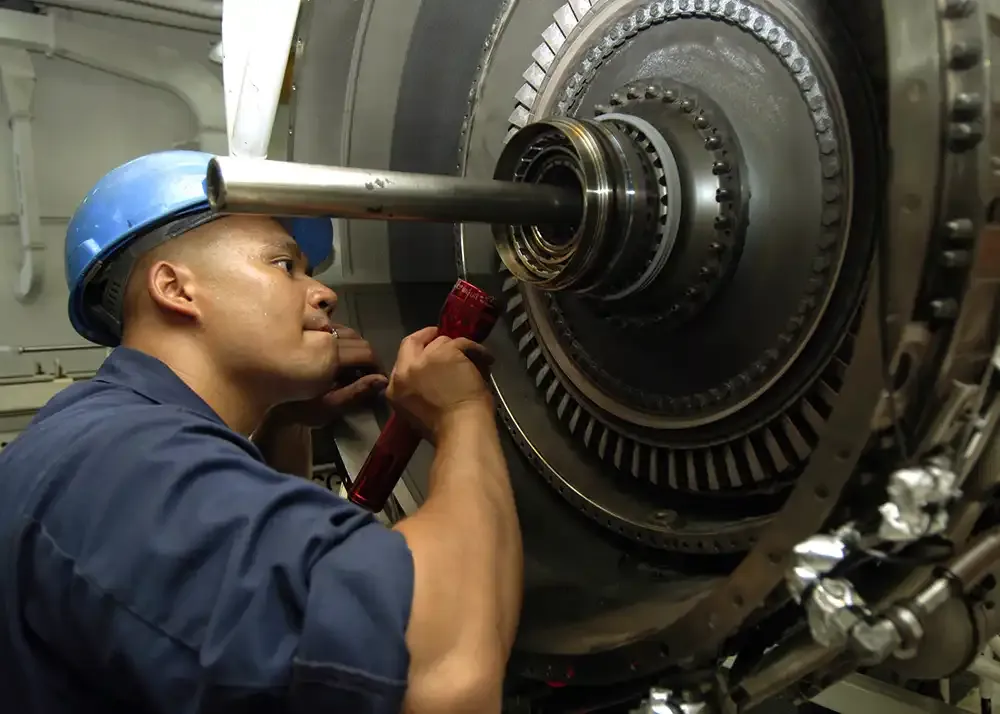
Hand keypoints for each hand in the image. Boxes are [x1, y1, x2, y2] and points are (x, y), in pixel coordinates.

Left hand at [273, 324, 387, 427]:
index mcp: (328, 357)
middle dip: (368, 355)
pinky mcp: (305, 329)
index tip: (381, 378)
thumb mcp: (330, 407)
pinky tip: (339, 353)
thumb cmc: (301, 409)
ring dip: (356, 345)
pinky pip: (332, 326)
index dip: (377, 364)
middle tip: (370, 373)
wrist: (271, 402)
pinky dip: (342, 338)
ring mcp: (312, 331)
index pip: (364, 352)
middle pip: (356, 338)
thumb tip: (382, 380)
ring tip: (356, 365)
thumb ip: (356, 393)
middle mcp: (321, 338)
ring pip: (345, 330)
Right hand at [386, 326, 494, 441]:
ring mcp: (425, 359)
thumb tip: (434, 382)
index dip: (415, 355)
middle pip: (412, 343)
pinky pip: (463, 343)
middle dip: (425, 337)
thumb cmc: (444, 430)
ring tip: (475, 358)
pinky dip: (477, 350)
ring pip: (441, 342)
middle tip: (440, 336)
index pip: (401, 363)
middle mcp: (405, 370)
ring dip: (458, 349)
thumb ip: (418, 393)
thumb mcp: (418, 413)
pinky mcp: (446, 351)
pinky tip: (487, 360)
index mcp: (395, 390)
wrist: (459, 428)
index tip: (426, 352)